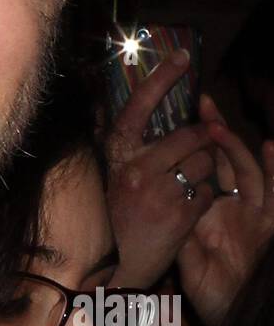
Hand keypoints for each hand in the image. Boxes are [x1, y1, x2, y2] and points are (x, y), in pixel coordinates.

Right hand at [106, 51, 215, 287]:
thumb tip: (133, 106)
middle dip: (203, 143)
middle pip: (191, 135)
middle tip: (198, 154)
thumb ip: (130, 146)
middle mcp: (136, 168)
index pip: (139, 106)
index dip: (162, 78)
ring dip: (206, 172)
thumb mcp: (116, 176)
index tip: (183, 57)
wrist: (119, 268)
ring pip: (206, 162)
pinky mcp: (180, 214)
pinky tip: (190, 208)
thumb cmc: (119, 217)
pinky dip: (206, 197)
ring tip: (189, 186)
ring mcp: (159, 192)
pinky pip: (210, 190)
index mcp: (119, 154)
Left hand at [177, 101, 273, 325]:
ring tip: (219, 125)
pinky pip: (273, 194)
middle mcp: (237, 207)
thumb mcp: (187, 259)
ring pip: (250, 172)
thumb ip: (180, 230)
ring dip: (236, 147)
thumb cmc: (212, 294)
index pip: (205, 168)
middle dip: (217, 133)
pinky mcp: (270, 226)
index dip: (198, 143)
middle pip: (228, 161)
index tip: (183, 120)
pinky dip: (273, 171)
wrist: (236, 317)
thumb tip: (160, 205)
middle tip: (204, 103)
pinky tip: (270, 148)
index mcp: (214, 210)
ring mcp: (256, 215)